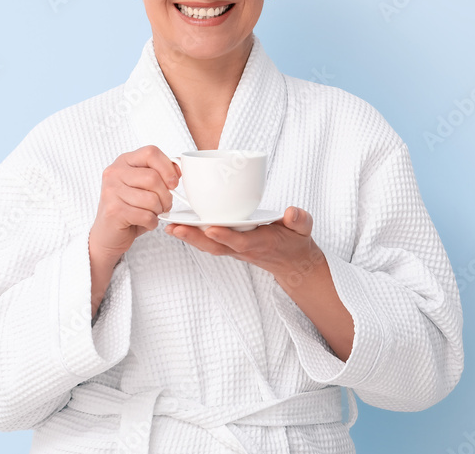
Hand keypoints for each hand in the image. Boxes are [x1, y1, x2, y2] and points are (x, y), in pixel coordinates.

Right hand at [89, 145, 179, 264]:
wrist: (108, 234)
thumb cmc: (131, 208)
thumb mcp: (146, 186)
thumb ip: (161, 173)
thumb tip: (179, 167)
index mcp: (124, 161)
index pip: (151, 153)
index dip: (168, 168)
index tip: (173, 183)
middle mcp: (114, 172)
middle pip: (153, 178)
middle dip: (166, 196)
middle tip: (164, 205)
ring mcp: (111, 191)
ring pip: (151, 199)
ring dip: (159, 211)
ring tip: (153, 213)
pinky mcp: (113, 211)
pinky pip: (146, 215)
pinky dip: (152, 222)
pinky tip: (146, 222)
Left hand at [168, 205, 355, 360]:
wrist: (292, 261)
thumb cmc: (296, 240)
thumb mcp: (303, 228)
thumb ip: (299, 220)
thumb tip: (291, 213)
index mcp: (262, 243)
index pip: (242, 241)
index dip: (226, 236)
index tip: (211, 227)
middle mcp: (244, 248)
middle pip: (216, 246)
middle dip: (195, 238)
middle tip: (175, 227)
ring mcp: (236, 249)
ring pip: (209, 246)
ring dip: (189, 238)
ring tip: (170, 226)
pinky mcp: (230, 246)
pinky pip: (209, 243)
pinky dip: (193, 237)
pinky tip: (178, 227)